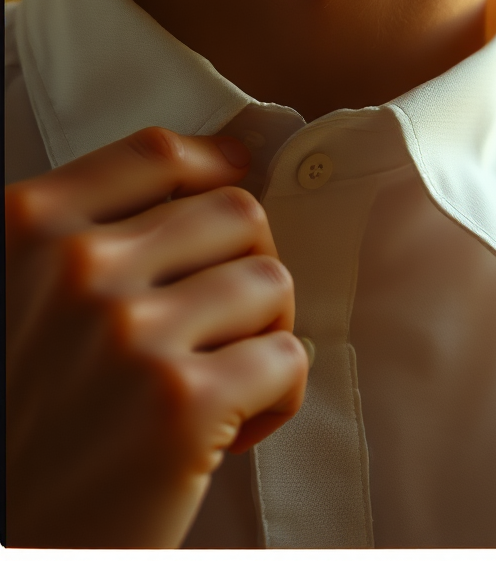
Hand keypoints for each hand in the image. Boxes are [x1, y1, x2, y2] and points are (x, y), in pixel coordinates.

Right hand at [6, 127, 308, 547]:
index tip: (238, 173)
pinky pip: (288, 358)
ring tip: (218, 379)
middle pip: (235, 212)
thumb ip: (92, 234)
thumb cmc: (23, 420)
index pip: (158, 154)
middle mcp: (75, 271)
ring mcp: (131, 335)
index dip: (216, 161)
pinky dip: (276, 395)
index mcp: (24, 230)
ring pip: (271, 281)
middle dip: (246, 263)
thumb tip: (225, 161)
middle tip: (222, 321)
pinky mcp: (182, 406)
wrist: (5, 544)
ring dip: (263, 331)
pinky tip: (227, 429)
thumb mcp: (21, 298)